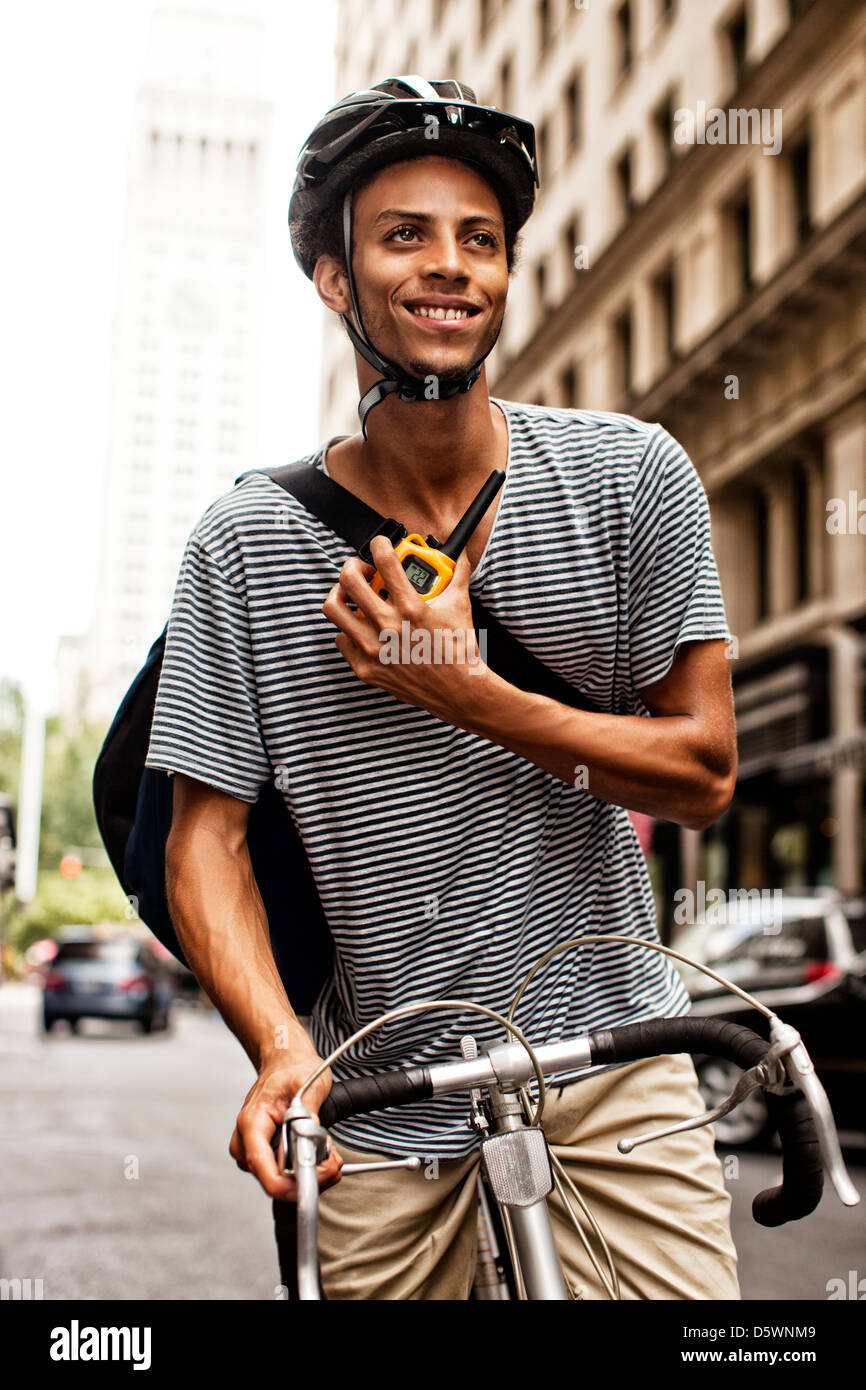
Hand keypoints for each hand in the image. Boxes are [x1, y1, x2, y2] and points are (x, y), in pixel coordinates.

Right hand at [229, 1054, 342, 1202]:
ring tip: (328, 1154)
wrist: (285, 1061)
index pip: (260, 1166)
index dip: (286, 1185)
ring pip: (281, 1181)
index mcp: (251, 1122)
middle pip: (273, 1180)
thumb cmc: (293, 1068)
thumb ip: (309, 1113)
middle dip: (307, 1177)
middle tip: (333, 1162)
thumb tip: (311, 1139)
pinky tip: (319, 1156)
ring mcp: (253, 1151)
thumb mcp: (308, 1083)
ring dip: (309, 1173)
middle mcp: (246, 1141)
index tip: (313, 1182)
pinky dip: (305, 1170)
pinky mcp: (264, 1155)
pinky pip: (284, 1175)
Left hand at [321, 535, 492, 726]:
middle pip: (348, 580)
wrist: (459, 691)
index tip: (381, 545)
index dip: (380, 544)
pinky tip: (362, 626)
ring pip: (334, 608)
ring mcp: (373, 649)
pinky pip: (341, 639)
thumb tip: (459, 552)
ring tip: (352, 594)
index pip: (384, 560)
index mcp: (411, 607)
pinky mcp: (365, 668)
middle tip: (363, 570)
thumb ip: (457, 573)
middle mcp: (388, 627)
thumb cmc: (459, 649)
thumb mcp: (460, 605)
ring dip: (341, 595)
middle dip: (353, 566)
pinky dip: (348, 629)